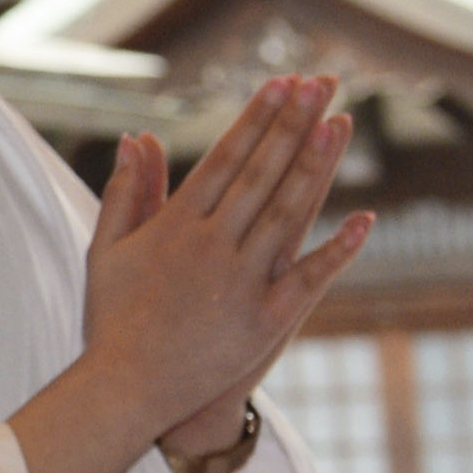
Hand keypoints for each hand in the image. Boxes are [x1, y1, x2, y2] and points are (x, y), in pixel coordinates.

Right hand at [81, 78, 371, 445]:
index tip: (279, 84)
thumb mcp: (107, 248)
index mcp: (175, 225)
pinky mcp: (267, 321)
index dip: (255, 119)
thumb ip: (128, 191)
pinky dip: (338, 250)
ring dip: (317, 167)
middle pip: (261, 173)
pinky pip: (310, 279)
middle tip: (320, 84)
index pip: (225, 158)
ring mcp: (243, 282)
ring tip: (342, 124)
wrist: (127, 388)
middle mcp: (212, 246)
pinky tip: (365, 219)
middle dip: (293, 125)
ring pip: (288, 213)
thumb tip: (140, 137)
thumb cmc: (113, 317)